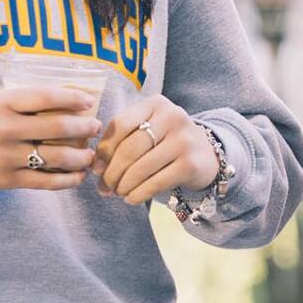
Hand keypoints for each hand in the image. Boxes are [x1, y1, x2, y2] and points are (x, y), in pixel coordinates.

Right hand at [0, 78, 100, 190]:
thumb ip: (10, 90)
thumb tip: (45, 90)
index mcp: (1, 103)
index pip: (44, 97)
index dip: (70, 98)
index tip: (88, 101)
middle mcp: (6, 129)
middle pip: (55, 127)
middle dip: (82, 127)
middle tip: (96, 126)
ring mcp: (7, 157)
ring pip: (53, 158)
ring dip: (79, 156)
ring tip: (91, 154)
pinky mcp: (6, 179)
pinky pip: (42, 182)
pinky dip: (64, 181)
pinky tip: (78, 177)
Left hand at [91, 94, 218, 205]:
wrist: (205, 154)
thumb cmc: (165, 141)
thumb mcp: (147, 129)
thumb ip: (122, 141)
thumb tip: (96, 168)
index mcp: (155, 103)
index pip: (120, 124)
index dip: (104, 149)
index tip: (96, 168)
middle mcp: (172, 116)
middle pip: (130, 148)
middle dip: (112, 172)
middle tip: (105, 186)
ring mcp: (184, 140)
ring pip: (141, 168)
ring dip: (123, 185)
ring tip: (118, 192)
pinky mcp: (191, 164)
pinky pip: (156, 182)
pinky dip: (139, 194)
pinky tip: (131, 198)